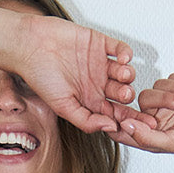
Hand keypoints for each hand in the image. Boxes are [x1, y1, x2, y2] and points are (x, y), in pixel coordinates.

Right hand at [12, 11, 136, 135]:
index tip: (144, 124)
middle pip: (122, 94)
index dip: (130, 118)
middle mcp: (97, 84)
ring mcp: (100, 64)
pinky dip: (126, 54)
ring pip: (124, 72)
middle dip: (127, 96)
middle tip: (124, 94)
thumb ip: (86, 120)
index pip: (115, 113)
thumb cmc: (40, 77)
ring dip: (127, 75)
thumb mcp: (63, 107)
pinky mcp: (99, 43)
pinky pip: (120, 49)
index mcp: (90, 101)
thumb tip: (111, 128)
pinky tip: (123, 59)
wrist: (29, 46)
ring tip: (122, 75)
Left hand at [107, 75, 173, 156]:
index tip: (111, 107)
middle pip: (144, 97)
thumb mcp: (171, 142)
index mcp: (149, 135)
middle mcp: (156, 119)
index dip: (114, 117)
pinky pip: (172, 77)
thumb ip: (145, 136)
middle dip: (165, 98)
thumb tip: (123, 126)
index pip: (122, 126)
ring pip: (159, 84)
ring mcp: (167, 104)